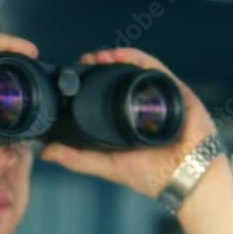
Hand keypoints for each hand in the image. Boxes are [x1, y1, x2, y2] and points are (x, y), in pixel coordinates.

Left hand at [39, 47, 224, 198]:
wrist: (187, 178)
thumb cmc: (153, 176)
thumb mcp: (107, 166)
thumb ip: (77, 159)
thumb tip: (46, 152)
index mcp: (126, 122)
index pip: (106, 95)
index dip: (89, 84)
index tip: (72, 77)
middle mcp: (143, 107)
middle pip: (120, 78)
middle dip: (101, 67)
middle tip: (83, 62)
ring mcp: (159, 98)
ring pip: (135, 69)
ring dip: (115, 58)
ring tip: (96, 57)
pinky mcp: (174, 90)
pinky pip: (154, 67)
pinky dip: (136, 58)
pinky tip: (119, 56)